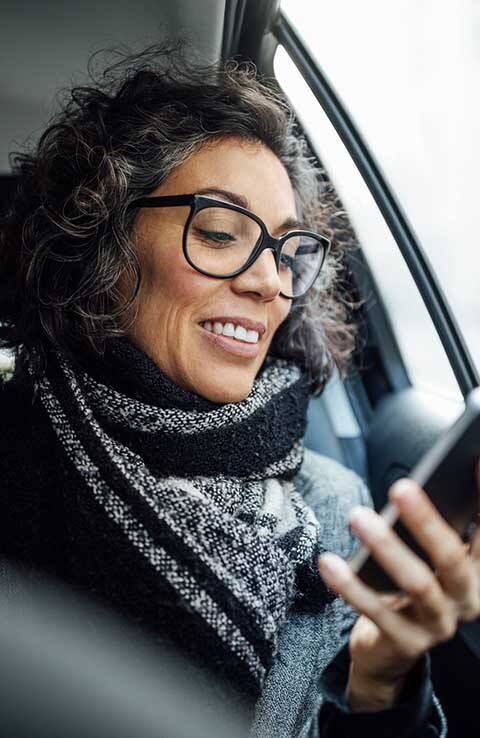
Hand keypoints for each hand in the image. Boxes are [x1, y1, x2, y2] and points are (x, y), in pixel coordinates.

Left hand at [318, 475, 479, 711]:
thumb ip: (433, 526)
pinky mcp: (407, 643)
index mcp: (478, 571)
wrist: (390, 649)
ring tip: (358, 517)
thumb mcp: (427, 557)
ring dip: (386, 547)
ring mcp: (440, 625)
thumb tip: (415, 482)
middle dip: (427, 520)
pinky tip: (329, 561)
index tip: (473, 459)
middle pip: (452, 558)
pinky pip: (376, 612)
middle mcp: (467, 599)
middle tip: (401, 488)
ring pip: (417, 585)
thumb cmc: (410, 585)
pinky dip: (350, 585)